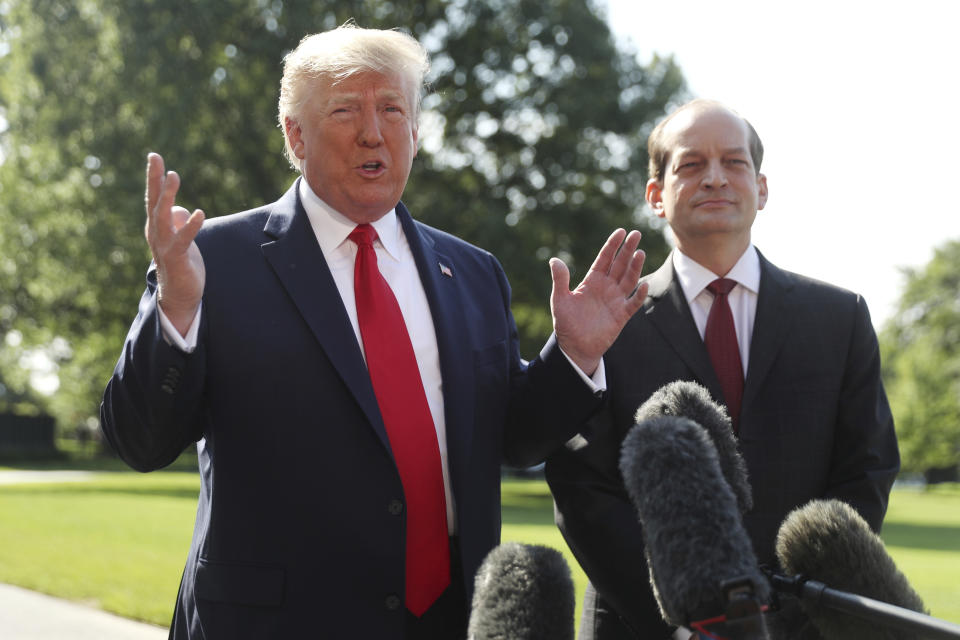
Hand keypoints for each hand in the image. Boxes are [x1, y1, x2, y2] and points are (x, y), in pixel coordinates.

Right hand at [144, 152, 205, 335]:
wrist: (178, 295)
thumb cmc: (179, 263)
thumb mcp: (179, 238)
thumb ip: (178, 222)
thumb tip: (182, 210)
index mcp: (156, 225)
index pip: (153, 197)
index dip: (154, 177)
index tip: (154, 156)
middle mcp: (156, 232)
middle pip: (154, 201)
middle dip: (154, 179)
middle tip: (155, 157)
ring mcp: (164, 245)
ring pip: (163, 216)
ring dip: (167, 196)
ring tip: (173, 175)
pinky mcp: (177, 257)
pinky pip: (184, 239)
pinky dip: (191, 226)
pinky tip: (199, 213)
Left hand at [549, 229, 647, 375]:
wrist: (575, 347)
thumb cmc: (566, 323)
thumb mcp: (559, 300)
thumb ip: (560, 280)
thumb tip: (554, 260)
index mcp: (592, 281)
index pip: (604, 258)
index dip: (612, 245)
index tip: (621, 231)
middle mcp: (606, 287)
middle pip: (620, 264)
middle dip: (627, 249)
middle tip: (636, 234)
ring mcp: (615, 300)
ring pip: (629, 279)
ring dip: (635, 267)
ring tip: (640, 253)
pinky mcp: (621, 315)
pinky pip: (633, 303)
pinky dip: (639, 295)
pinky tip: (644, 285)